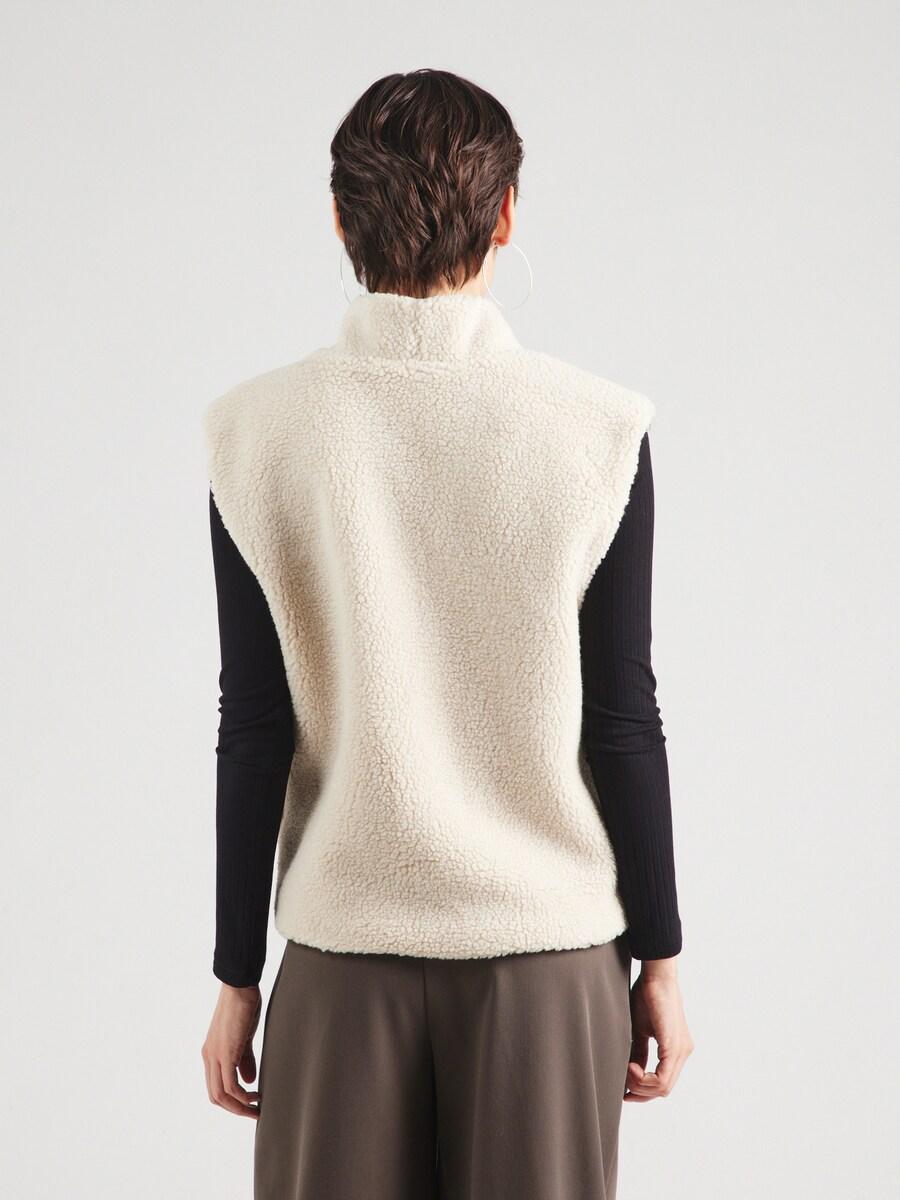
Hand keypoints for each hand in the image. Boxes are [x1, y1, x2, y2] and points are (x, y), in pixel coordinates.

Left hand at [202, 983, 262, 1118]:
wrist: (239, 987)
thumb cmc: (243, 1007)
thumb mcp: (243, 1038)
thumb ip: (244, 1059)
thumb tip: (249, 1081)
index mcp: (211, 1053)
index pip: (215, 1087)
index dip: (231, 1100)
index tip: (249, 1103)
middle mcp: (209, 1057)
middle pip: (215, 1096)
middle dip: (235, 1109)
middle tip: (254, 1113)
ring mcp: (215, 1056)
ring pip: (221, 1095)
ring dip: (239, 1107)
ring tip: (257, 1108)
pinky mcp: (225, 1053)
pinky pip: (230, 1085)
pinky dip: (242, 1096)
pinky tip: (256, 1095)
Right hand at [624, 961, 692, 1101]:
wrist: (655, 976)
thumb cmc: (646, 996)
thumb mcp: (639, 1030)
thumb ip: (639, 1052)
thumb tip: (630, 1071)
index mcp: (676, 1049)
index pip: (663, 1082)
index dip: (643, 1091)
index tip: (625, 1089)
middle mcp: (683, 1052)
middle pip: (664, 1089)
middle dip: (640, 1091)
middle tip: (623, 1083)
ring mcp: (681, 1050)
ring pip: (663, 1087)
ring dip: (640, 1085)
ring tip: (626, 1070)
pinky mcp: (674, 1046)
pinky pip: (662, 1078)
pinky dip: (644, 1078)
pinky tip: (631, 1067)